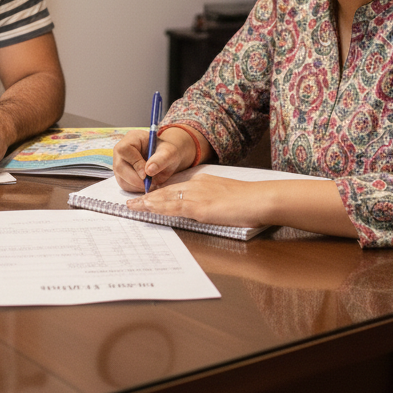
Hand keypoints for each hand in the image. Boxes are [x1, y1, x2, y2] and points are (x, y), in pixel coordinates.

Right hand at [111, 128, 196, 192]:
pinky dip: (136, 189)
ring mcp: (119, 163)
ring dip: (136, 186)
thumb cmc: (167, 151)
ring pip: (121, 179)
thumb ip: (161, 159)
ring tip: (150, 183)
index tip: (146, 174)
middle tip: (149, 184)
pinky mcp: (121, 174)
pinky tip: (146, 184)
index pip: (124, 150)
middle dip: (135, 179)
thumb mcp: (169, 152)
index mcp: (132, 138)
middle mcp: (121, 150)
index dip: (134, 163)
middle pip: (119, 167)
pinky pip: (124, 185)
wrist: (166, 158)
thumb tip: (148, 171)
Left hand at [125, 174, 270, 228]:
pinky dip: (158, 208)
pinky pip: (173, 206)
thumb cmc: (250, 201)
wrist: (260, 198)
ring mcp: (197, 195)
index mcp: (204, 182)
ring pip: (165, 197)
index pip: (176, 188)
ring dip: (147, 202)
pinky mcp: (199, 206)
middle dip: (148, 197)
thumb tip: (206, 208)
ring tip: (132, 206)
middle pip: (167, 191)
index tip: (148, 197)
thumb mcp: (228, 197)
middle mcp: (197, 185)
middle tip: (132, 201)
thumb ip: (214, 201)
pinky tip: (147, 209)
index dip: (160, 194)